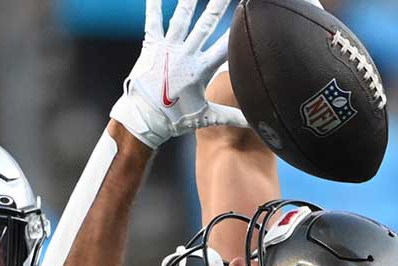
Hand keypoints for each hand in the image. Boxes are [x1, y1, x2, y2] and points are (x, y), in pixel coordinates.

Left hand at [110, 0, 246, 148]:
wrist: (143, 120)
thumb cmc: (173, 119)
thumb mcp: (205, 117)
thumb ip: (230, 116)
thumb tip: (253, 122)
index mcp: (201, 70)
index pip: (225, 46)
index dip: (238, 30)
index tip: (249, 15)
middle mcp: (186, 55)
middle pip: (207, 24)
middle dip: (218, 5)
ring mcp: (168, 49)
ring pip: (181, 17)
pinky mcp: (151, 47)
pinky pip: (153, 22)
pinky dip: (153, 6)